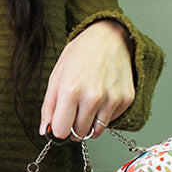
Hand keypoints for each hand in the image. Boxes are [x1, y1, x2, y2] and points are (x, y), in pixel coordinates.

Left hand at [40, 20, 134, 139]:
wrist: (109, 37)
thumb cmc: (80, 55)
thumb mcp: (56, 77)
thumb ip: (48, 107)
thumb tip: (45, 131)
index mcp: (70, 90)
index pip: (61, 131)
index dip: (58, 129)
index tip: (59, 122)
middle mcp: (93, 97)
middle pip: (78, 134)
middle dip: (73, 128)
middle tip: (73, 112)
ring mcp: (112, 99)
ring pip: (95, 132)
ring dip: (88, 124)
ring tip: (86, 106)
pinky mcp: (126, 99)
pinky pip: (110, 122)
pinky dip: (103, 116)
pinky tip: (101, 99)